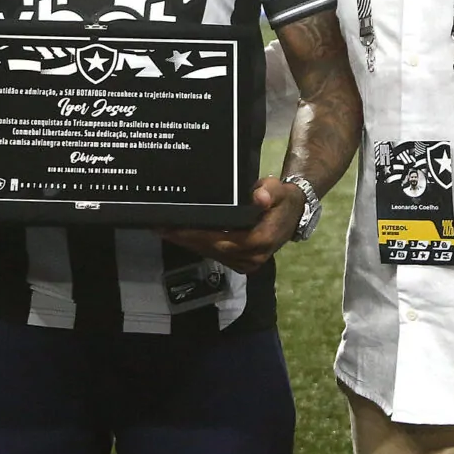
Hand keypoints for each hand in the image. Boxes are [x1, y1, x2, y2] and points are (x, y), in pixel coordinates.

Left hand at [157, 177, 303, 274]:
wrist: (293, 214)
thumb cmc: (282, 200)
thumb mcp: (279, 190)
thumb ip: (269, 191)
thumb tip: (259, 196)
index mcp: (259, 240)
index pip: (222, 240)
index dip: (198, 235)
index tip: (176, 227)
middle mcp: (252, 256)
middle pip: (211, 249)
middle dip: (185, 238)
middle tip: (160, 227)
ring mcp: (246, 262)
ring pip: (211, 253)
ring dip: (187, 243)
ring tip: (163, 230)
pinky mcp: (241, 263)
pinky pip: (215, 254)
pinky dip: (198, 245)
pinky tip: (180, 236)